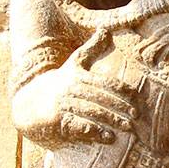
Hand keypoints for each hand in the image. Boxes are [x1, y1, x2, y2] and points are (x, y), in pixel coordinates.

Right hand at [12, 50, 138, 148]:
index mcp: (79, 76)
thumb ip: (92, 48)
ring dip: (111, 120)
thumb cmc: (59, 82)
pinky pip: (78, 126)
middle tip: (137, 116)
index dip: (123, 90)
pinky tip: (109, 138)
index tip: (138, 99)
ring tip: (127, 128)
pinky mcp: (57, 121)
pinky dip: (94, 132)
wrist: (29, 103)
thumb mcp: (74, 63)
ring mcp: (64, 105)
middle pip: (101, 97)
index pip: (105, 82)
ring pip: (92, 112)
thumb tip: (105, 29)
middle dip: (121, 106)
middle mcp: (71, 89)